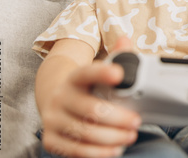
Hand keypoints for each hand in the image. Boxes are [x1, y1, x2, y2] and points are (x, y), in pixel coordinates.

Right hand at [41, 38, 140, 157]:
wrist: (54, 98)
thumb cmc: (85, 86)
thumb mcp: (97, 69)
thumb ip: (115, 56)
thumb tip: (125, 40)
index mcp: (74, 77)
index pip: (87, 72)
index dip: (102, 73)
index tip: (119, 74)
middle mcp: (61, 97)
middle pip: (91, 109)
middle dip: (118, 118)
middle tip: (136, 121)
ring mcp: (54, 119)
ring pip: (85, 132)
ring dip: (112, 137)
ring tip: (129, 135)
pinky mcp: (52, 139)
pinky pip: (76, 150)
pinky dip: (98, 152)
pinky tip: (115, 149)